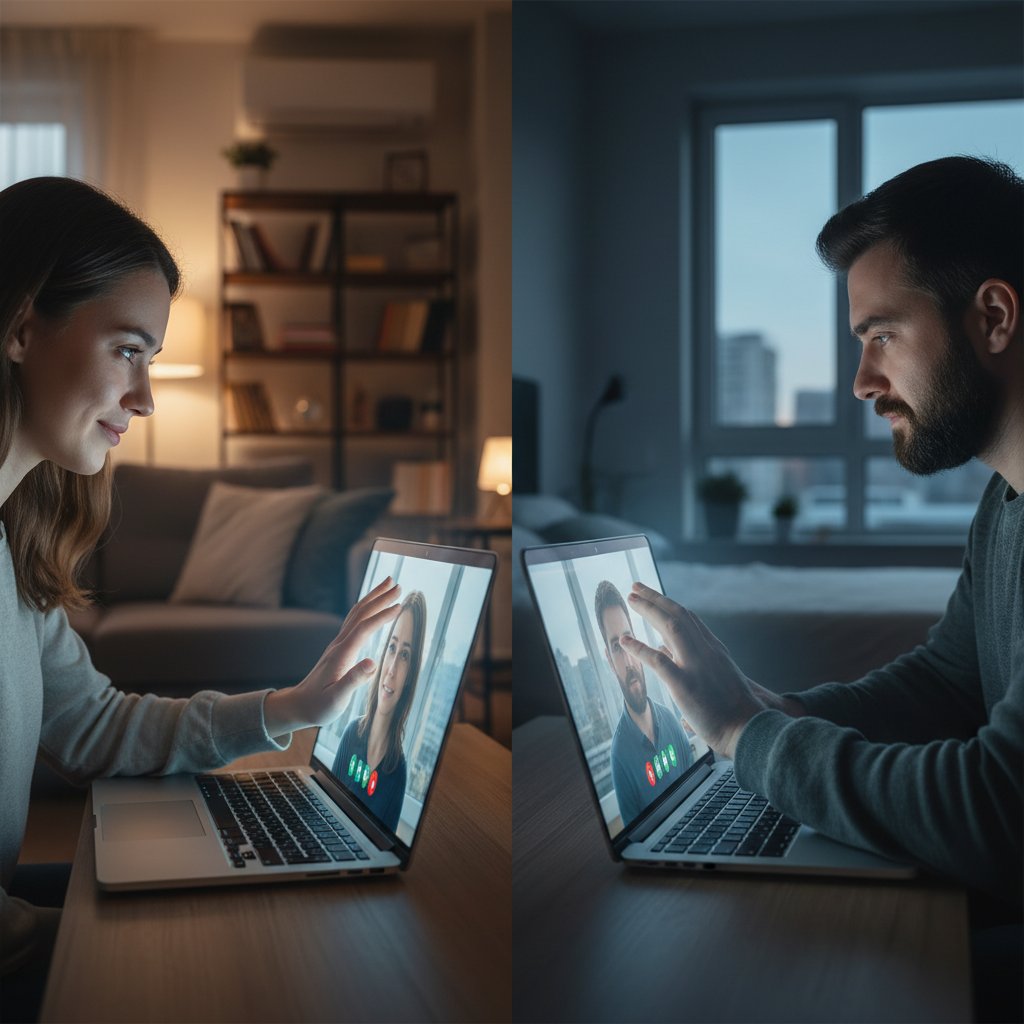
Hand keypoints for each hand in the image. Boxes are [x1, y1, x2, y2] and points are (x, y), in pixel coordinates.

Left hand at [264, 577, 400, 736]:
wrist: (298, 705)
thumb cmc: (318, 705)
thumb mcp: (337, 698)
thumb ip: (354, 680)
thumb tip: (373, 663)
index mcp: (342, 654)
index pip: (365, 628)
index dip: (382, 616)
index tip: (399, 606)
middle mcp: (339, 644)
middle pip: (360, 614)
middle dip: (379, 597)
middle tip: (397, 584)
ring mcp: (337, 644)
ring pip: (356, 614)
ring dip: (372, 598)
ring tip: (387, 586)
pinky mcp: (338, 648)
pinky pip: (354, 621)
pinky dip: (365, 609)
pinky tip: (371, 608)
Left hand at [621, 582, 767, 757]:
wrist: (752, 731)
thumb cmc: (736, 712)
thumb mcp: (717, 678)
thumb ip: (692, 662)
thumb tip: (663, 650)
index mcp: (714, 650)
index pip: (690, 619)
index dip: (669, 604)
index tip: (654, 596)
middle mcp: (706, 651)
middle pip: (679, 615)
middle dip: (656, 598)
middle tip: (636, 586)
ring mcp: (696, 666)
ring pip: (670, 626)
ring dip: (648, 610)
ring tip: (631, 598)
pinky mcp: (685, 685)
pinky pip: (657, 660)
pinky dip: (639, 648)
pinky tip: (625, 640)